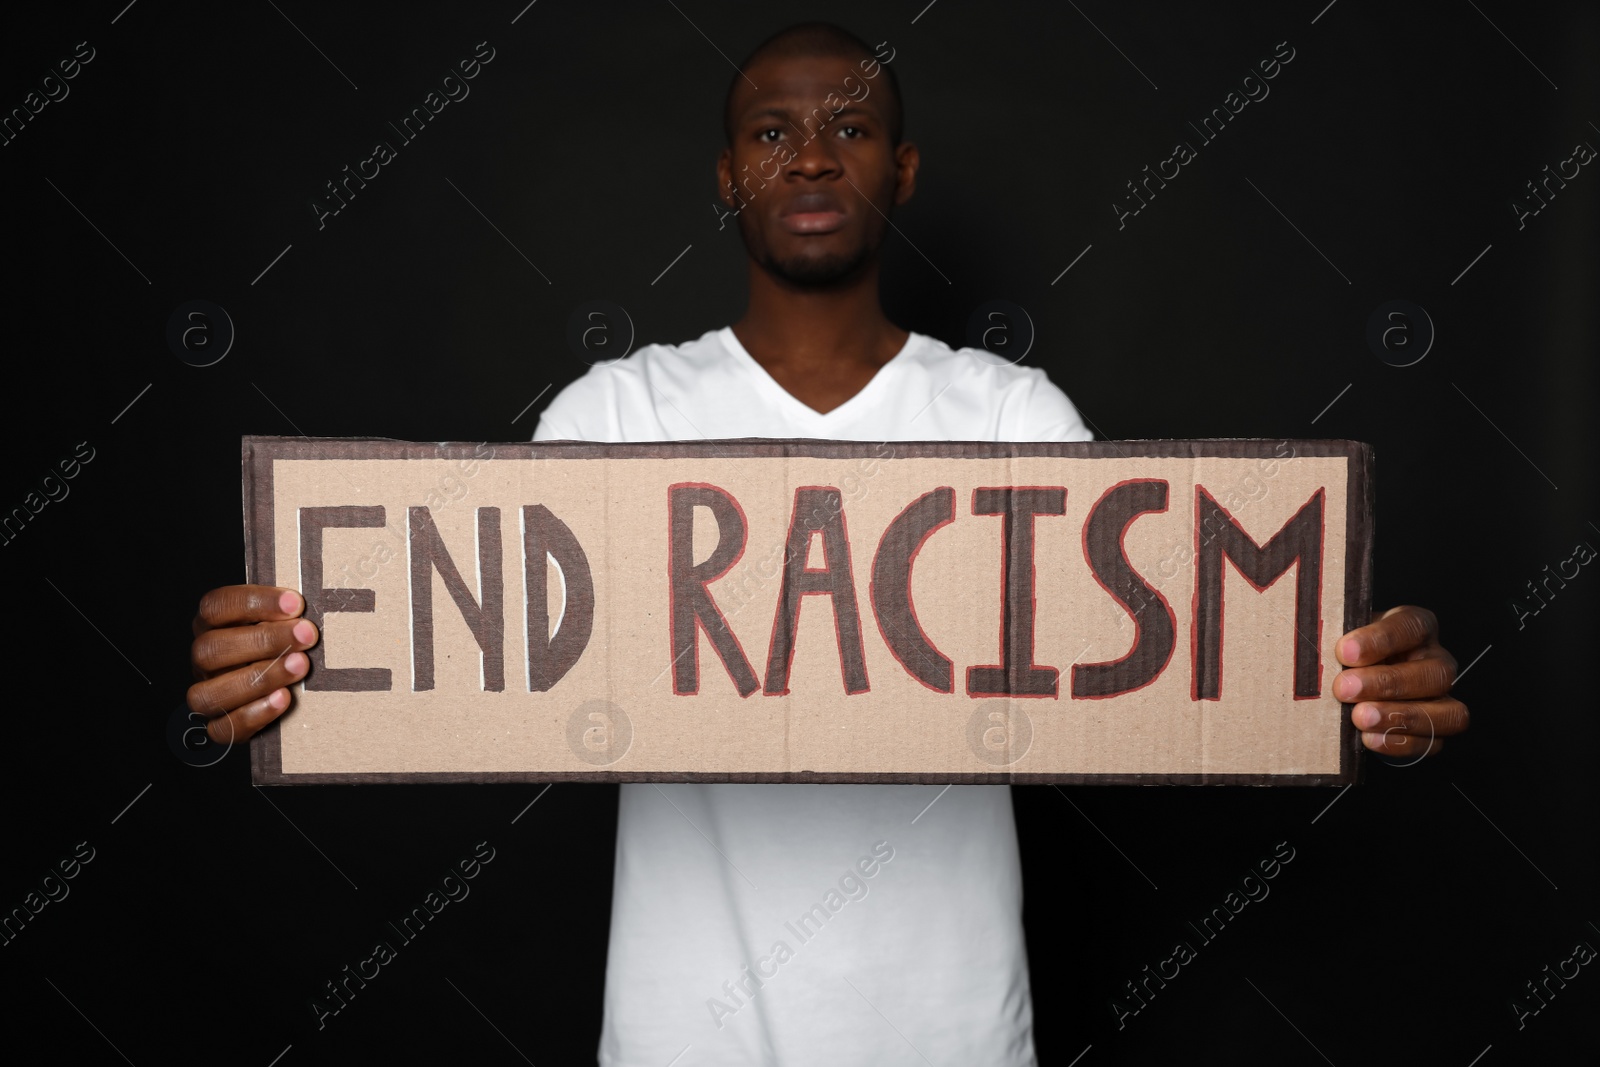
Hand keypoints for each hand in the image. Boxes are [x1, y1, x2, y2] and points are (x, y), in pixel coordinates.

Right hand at [188, 586, 319, 744]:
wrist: (293, 690)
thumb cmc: (291, 643)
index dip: (254, 603)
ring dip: (259, 678)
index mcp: (213, 625)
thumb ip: (290, 611)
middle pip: (211, 649)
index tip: (296, 604)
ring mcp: (208, 693)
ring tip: (300, 666)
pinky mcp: (221, 725)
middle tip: (307, 635)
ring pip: (209, 693)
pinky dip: (254, 715)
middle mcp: (204, 659)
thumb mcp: (287, 620)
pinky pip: (222, 729)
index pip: (216, 607)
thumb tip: (317, 596)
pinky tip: (284, 699)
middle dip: (263, 641)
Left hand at [1334, 605, 1467, 759]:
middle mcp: (1437, 660)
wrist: (1350, 682)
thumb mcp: (1345, 639)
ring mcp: (1442, 698)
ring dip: (1398, 716)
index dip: (1380, 640)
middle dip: (1387, 683)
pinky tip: (1369, 738)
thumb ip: (1340, 642)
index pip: (1411, 627)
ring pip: (1447, 711)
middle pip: (1434, 672)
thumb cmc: (1347, 655)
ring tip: (1358, 718)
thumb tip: (1317, 649)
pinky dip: (1399, 743)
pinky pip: (1433, 742)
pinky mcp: (1436, 730)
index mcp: (1417, 627)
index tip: (1344, 651)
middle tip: (1345, 689)